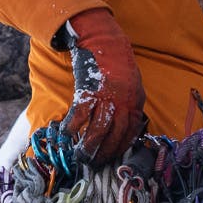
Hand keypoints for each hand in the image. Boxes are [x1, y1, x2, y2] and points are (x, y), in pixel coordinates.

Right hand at [59, 7, 146, 161]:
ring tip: (80, 156)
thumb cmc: (115, 62)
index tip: (111, 158)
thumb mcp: (129, 84)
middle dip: (104, 152)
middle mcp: (124, 102)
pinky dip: (73, 127)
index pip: (130, 132)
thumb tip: (119, 124)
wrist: (102, 39)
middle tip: (93, 163)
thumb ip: (127, 103)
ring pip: (99, 130)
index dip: (120, 148)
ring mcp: (107, 97)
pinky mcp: (90, 91)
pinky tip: (67, 135)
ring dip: (89, 146)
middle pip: (115, 135)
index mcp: (135, 101)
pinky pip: (81, 115)